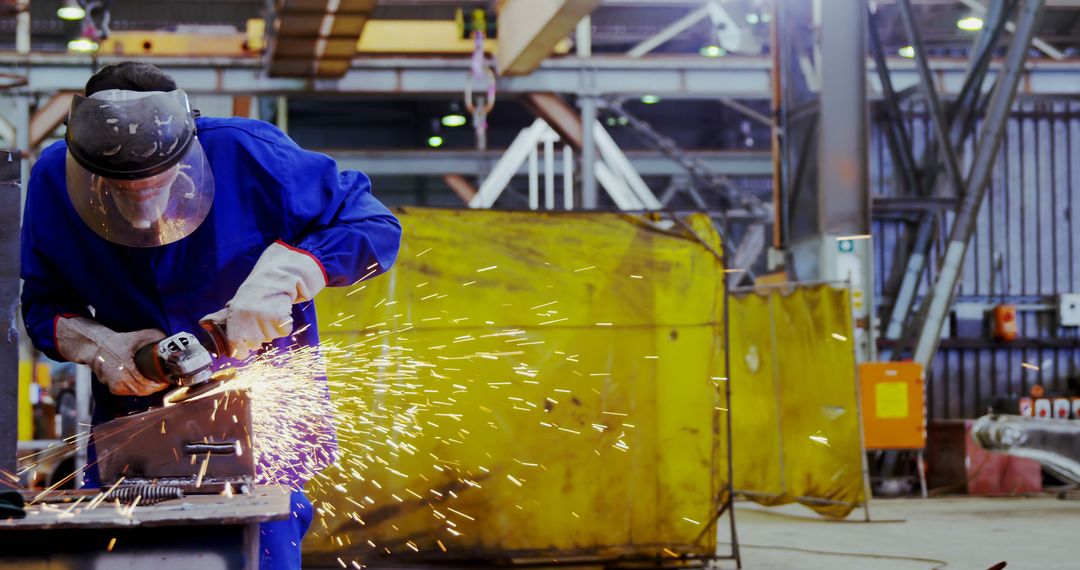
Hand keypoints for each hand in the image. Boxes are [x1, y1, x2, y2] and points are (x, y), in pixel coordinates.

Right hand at [55, 317, 170, 395]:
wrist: (97, 347)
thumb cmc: (117, 342)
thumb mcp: (138, 336)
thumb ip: (155, 337)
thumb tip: (168, 340)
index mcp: (125, 370)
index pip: (147, 385)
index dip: (159, 384)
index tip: (167, 379)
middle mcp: (119, 381)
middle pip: (144, 391)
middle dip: (156, 386)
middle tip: (164, 379)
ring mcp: (115, 386)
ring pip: (137, 393)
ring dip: (147, 388)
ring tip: (156, 380)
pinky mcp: (113, 388)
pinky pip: (130, 392)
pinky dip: (138, 388)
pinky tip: (145, 382)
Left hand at [201, 242, 324, 359]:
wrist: (272, 280)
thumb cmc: (251, 296)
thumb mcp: (234, 305)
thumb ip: (220, 317)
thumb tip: (202, 322)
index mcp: (234, 319)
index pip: (237, 350)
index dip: (242, 350)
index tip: (245, 344)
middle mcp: (248, 320)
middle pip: (255, 344)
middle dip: (258, 336)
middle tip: (259, 320)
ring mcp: (264, 318)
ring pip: (271, 338)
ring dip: (272, 330)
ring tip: (269, 314)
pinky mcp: (280, 317)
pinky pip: (284, 331)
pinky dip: (284, 325)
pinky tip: (279, 314)